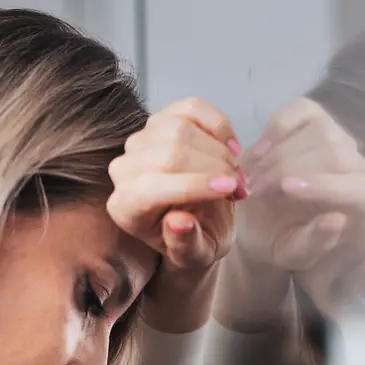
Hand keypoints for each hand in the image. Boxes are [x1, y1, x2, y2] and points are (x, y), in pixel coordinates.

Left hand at [107, 97, 242, 274]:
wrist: (196, 221)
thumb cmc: (193, 240)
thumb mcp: (194, 256)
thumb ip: (185, 244)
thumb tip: (179, 222)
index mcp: (125, 207)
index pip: (150, 188)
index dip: (194, 185)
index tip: (231, 190)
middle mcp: (124, 170)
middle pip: (169, 154)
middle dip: (214, 168)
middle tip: (240, 189)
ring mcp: (141, 140)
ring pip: (180, 128)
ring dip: (219, 150)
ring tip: (236, 175)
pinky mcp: (162, 119)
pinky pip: (191, 108)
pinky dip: (219, 125)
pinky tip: (232, 149)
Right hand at [236, 98, 364, 271]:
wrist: (259, 224)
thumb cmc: (280, 241)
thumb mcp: (293, 254)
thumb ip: (315, 243)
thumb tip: (335, 220)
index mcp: (363, 206)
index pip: (357, 189)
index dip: (323, 186)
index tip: (285, 188)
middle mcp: (359, 168)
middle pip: (336, 155)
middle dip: (289, 168)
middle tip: (255, 189)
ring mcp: (340, 139)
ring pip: (320, 131)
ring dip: (278, 152)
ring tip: (253, 176)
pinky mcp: (316, 118)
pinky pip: (302, 111)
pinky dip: (277, 127)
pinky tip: (259, 152)